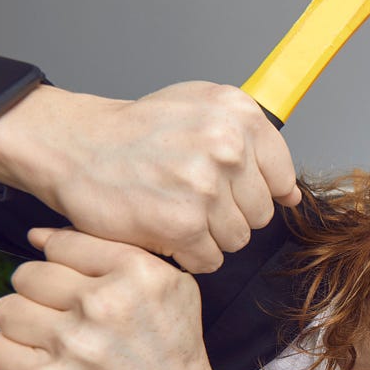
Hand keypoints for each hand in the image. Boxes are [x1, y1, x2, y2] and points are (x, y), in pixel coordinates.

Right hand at [0, 81, 300, 272]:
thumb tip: (292, 194)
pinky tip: (164, 229)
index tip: (226, 188)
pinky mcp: (184, 224)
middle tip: (189, 197)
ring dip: (207, 236)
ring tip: (174, 211)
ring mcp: (207, 186)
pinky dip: (187, 254)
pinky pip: (209, 260)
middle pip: (260, 214)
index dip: (253, 191)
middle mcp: (228, 146)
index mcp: (239, 114)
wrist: (77, 146)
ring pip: (237, 240)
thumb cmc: (139, 132)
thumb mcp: (202, 110)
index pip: (282, 177)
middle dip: (228, 214)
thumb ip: (253, 143)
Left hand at [0, 226, 230, 369]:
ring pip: (6, 308)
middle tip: (64, 317)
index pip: (61, 244)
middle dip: (39, 294)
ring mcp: (76, 344)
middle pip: (27, 274)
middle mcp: (106, 304)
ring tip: (50, 339)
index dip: (64, 265)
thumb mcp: (165, 284)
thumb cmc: (167, 344)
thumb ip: (108, 250)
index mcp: (138, 273)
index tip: (79, 287)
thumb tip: (37, 235)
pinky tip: (31, 359)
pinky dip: (4, 353)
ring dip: (22, 324)